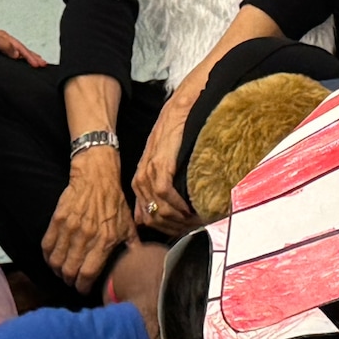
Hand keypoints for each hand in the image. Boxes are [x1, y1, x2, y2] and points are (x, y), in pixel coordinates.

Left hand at [0, 27, 45, 66]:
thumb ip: (6, 46)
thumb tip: (17, 54)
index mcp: (3, 37)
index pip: (21, 48)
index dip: (31, 56)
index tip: (40, 64)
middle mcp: (1, 40)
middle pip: (21, 49)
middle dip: (32, 56)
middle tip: (43, 64)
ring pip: (15, 51)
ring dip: (26, 57)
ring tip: (35, 62)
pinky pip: (8, 55)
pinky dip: (17, 58)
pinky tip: (17, 61)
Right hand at [44, 151, 133, 294]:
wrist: (97, 178)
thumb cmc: (114, 202)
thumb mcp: (129, 225)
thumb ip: (132, 247)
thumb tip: (139, 265)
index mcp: (105, 241)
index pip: (88, 273)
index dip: (83, 286)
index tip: (83, 289)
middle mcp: (86, 236)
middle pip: (69, 270)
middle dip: (69, 281)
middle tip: (72, 281)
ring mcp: (70, 228)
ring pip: (56, 260)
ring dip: (57, 270)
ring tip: (62, 271)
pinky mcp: (58, 219)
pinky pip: (47, 245)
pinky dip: (48, 256)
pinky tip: (53, 258)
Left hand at [131, 92, 196, 233]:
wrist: (182, 107)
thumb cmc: (179, 133)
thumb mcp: (166, 162)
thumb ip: (164, 186)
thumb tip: (168, 212)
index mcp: (141, 180)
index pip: (145, 218)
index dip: (165, 230)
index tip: (183, 232)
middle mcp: (141, 178)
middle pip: (151, 218)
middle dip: (174, 228)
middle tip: (193, 229)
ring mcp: (149, 171)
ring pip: (158, 209)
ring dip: (179, 219)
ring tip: (196, 221)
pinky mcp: (160, 164)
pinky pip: (165, 194)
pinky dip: (179, 205)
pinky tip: (191, 207)